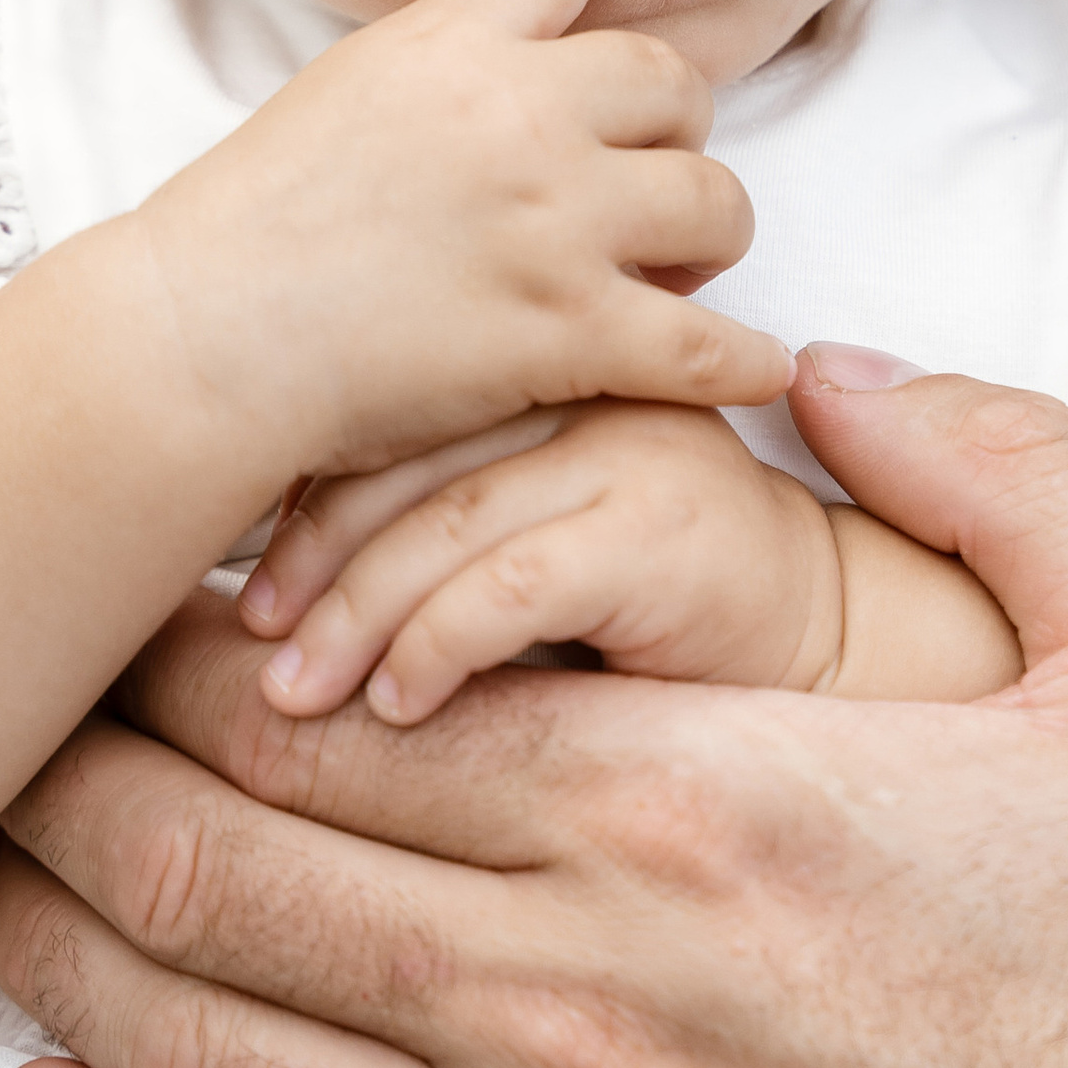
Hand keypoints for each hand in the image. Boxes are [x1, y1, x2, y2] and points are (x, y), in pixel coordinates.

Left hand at [0, 363, 1067, 1067]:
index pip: (334, 708)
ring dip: (67, 956)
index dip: (196, 653)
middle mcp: (570, 996)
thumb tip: (838, 367)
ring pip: (211, 1052)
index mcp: (688, 808)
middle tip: (10, 737)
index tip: (147, 612)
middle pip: (225, 866)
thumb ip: (1009, 472)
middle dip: (84, 787)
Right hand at [117, 0, 793, 487]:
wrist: (202, 337)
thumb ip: (449, 60)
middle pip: (677, 82)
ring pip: (717, 200)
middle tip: (646, 189)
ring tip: (674, 275)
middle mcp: (521, 112)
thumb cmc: (251, 228)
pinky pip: (707, 344)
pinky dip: (744, 360)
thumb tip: (525, 52)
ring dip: (708, 239)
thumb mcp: (349, 88)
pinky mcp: (567, 331)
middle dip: (677, 135)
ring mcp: (552, 221)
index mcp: (454, 41)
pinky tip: (759, 365)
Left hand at [237, 398, 848, 721]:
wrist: (830, 631)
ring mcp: (630, 450)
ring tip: (296, 696)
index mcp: (549, 363)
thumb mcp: (539, 524)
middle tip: (249, 642)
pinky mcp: (664, 530)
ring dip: (353, 618)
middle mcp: (588, 386)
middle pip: (401, 457)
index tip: (237, 582)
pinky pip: (510, 584)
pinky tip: (397, 704)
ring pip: (442, 523)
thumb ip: (448, 508)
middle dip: (307, 560)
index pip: (392, 406)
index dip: (302, 493)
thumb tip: (264, 568)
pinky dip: (434, 647)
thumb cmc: (661, 593)